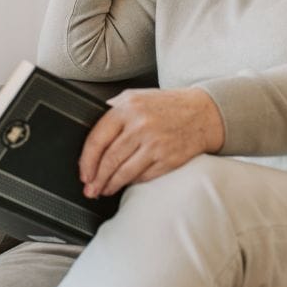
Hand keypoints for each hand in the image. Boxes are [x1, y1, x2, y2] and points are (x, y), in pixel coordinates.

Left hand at [79, 87, 224, 197]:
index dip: (86, 160)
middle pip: (109, 160)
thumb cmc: (167, 105)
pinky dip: (132, 183)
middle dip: (96, 178)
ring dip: (110, 185)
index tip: (83, 172)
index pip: (98, 138)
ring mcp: (155, 144)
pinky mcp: (168, 159)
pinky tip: (125, 184)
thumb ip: (114, 109)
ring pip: (124, 172)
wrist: (203, 113)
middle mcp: (140, 126)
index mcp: (128, 108)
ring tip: (103, 190)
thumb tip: (91, 131)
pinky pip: (143, 177)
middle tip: (89, 188)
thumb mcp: (136, 97)